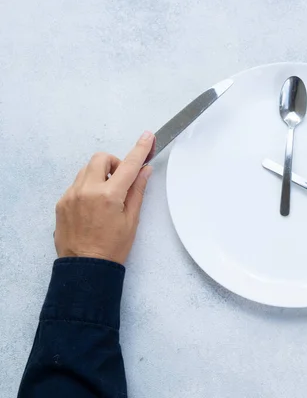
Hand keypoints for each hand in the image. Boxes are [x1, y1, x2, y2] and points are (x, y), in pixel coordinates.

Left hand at [54, 131, 154, 263]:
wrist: (85, 267)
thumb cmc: (113, 247)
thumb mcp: (132, 220)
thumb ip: (137, 191)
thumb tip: (144, 171)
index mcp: (109, 195)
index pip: (128, 165)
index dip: (140, 149)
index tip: (147, 137)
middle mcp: (87, 190)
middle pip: (101, 159)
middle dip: (114, 163)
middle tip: (122, 180)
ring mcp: (71, 195)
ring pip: (86, 170)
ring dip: (100, 175)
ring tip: (107, 196)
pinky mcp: (61, 202)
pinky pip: (76, 184)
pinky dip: (88, 187)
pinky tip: (94, 207)